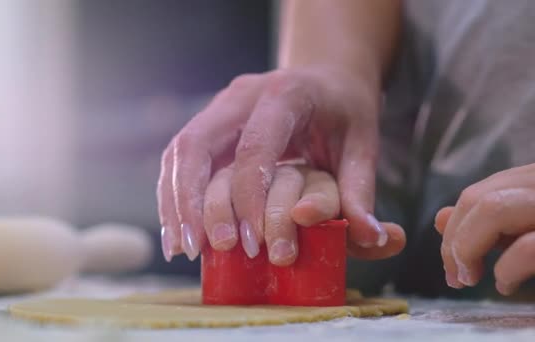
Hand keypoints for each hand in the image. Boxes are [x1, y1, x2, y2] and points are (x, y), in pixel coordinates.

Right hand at [157, 67, 405, 261]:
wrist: (325, 78)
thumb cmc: (344, 112)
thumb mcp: (363, 145)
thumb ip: (361, 191)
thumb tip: (370, 239)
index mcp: (285, 94)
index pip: (254, 147)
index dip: (248, 197)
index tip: (252, 243)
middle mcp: (242, 95)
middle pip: (197, 144)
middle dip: (191, 200)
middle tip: (199, 249)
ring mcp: (220, 107)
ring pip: (179, 152)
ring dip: (174, 202)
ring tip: (180, 249)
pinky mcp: (209, 123)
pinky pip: (179, 158)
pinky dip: (173, 196)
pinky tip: (177, 231)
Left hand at [435, 164, 534, 294]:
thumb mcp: (525, 229)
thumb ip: (488, 225)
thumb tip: (440, 219)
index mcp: (533, 181)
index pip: (480, 192)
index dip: (455, 226)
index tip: (451, 262)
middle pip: (479, 199)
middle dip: (454, 240)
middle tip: (454, 277)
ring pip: (493, 210)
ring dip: (468, 249)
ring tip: (469, 279)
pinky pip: (527, 247)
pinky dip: (507, 269)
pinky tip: (505, 285)